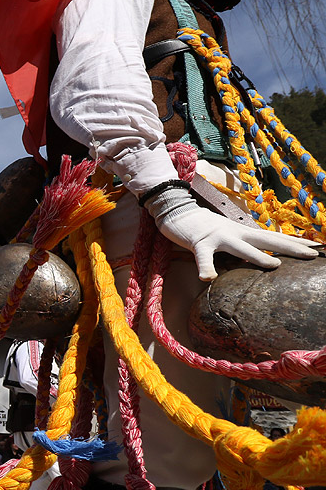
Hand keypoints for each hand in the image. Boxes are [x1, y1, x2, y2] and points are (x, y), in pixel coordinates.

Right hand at [145, 187, 319, 280]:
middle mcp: (236, 232)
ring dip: (257, 256)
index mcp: (244, 232)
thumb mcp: (228, 236)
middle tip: (313, 254)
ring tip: (274, 265)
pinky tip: (208, 278)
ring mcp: (218, 236)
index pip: (276, 238)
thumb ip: (243, 245)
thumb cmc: (203, 227)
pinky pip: (203, 257)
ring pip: (241, 247)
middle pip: (268, 240)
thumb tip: (261, 257)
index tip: (319, 247)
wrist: (177, 211)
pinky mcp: (199, 242)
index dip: (297, 242)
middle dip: (291, 247)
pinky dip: (205, 267)